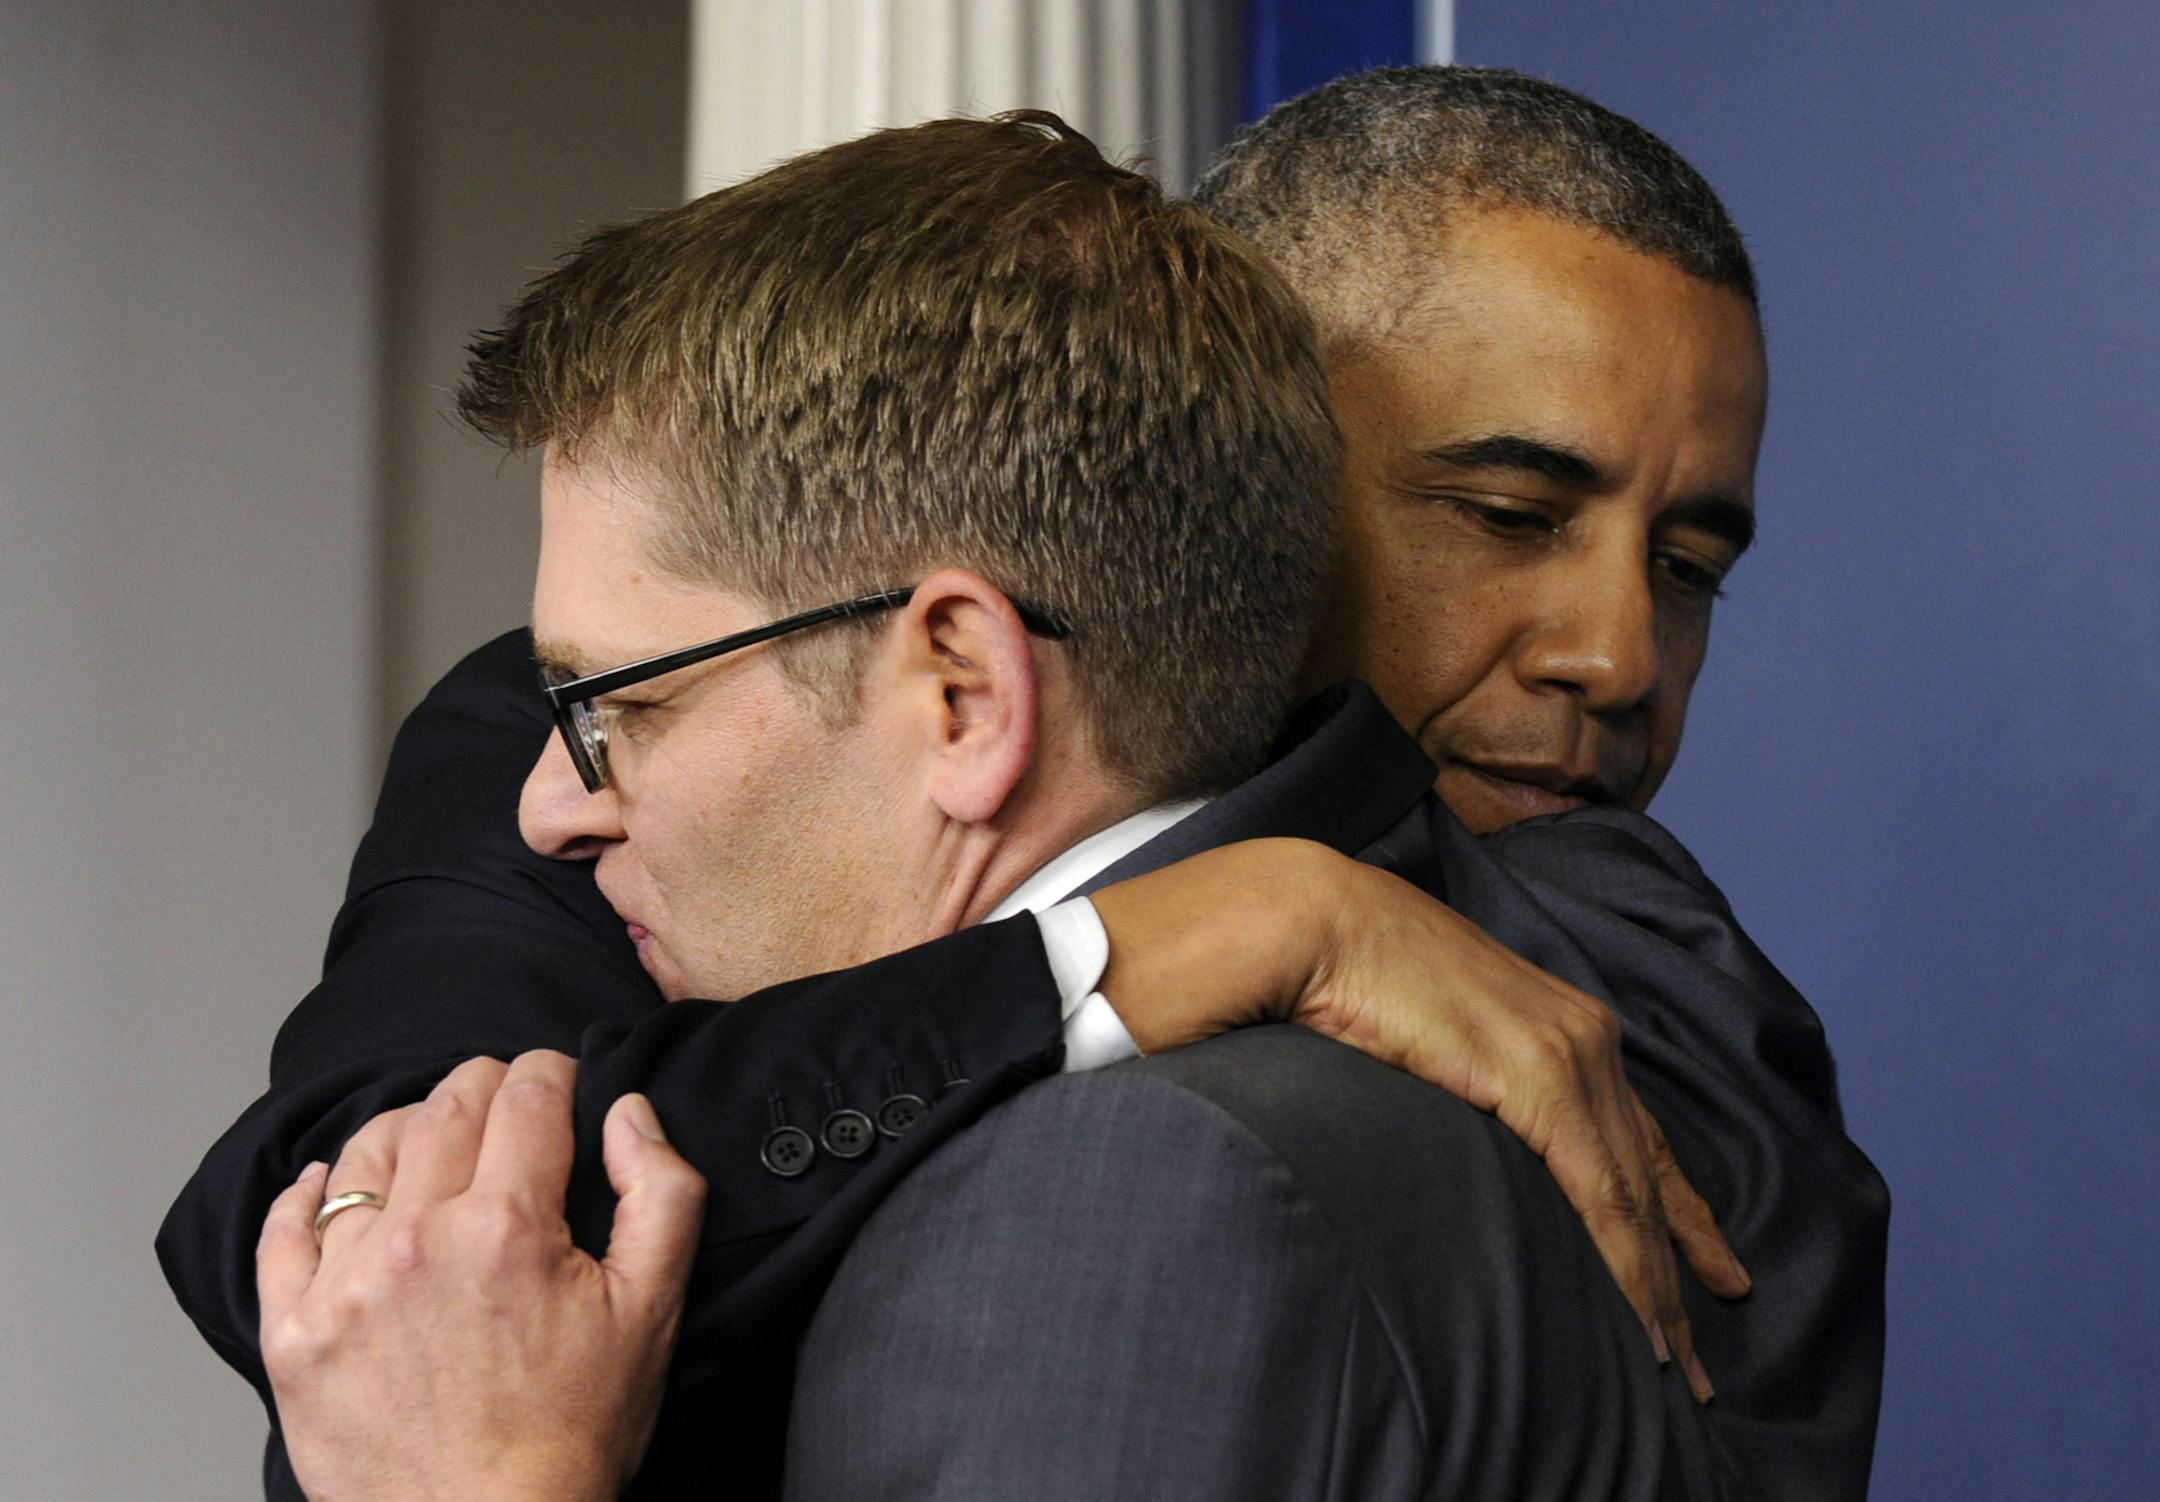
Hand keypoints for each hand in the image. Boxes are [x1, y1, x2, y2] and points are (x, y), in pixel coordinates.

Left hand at [257, 1051, 706, 1501]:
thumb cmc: (572, 1437)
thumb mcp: (654, 1311)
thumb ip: (659, 1192)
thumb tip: (626, 1112)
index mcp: (509, 1227)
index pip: (527, 1094)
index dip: (551, 1072)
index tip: (559, 1083)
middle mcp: (417, 1240)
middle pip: (447, 1109)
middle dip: (486, 1088)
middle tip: (507, 1103)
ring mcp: (345, 1285)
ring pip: (367, 1154)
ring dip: (408, 1128)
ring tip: (433, 1143)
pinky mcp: (294, 1333)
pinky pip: (285, 1230)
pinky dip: (308, 1191)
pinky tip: (330, 1182)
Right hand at [1090, 839, 1749, 1402]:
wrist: (1297, 919)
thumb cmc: (1331, 973)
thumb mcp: (1417, 1038)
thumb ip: (1453, 1080)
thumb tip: (1452, 1135)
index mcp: (1551, 1020)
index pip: (1633, 1134)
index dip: (1674, 1211)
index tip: (1710, 1274)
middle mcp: (1579, 1032)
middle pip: (1647, 1170)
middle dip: (1679, 1266)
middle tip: (1698, 1362)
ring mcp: (1566, 1049)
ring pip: (1633, 1192)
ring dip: (1655, 1287)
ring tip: (1673, 1366)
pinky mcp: (1538, 1072)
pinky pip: (1600, 1189)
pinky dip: (1625, 1262)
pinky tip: (1639, 1320)